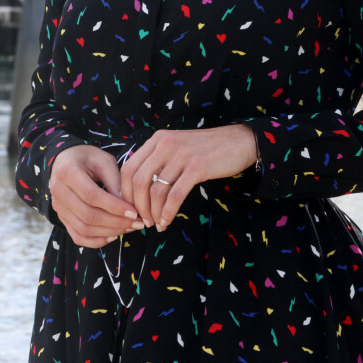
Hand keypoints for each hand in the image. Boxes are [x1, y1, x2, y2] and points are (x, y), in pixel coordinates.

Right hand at [50, 144, 143, 247]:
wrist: (65, 160)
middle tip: (137, 223)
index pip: (92, 196)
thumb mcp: (103, 160)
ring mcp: (58, 208)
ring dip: (109, 232)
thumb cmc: (88, 158)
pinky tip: (113, 236)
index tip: (134, 212)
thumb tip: (128, 206)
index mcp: (68, 172)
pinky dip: (96, 240)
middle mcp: (59, 192)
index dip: (114, 206)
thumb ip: (115, 181)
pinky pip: (77, 236)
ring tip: (129, 228)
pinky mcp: (62, 218)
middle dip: (116, 222)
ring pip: (83, 229)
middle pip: (88, 216)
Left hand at [120, 124, 256, 231]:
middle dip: (137, 206)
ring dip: (153, 212)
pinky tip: (167, 221)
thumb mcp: (177, 148)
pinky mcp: (197, 167)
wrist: (238, 142)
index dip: (124, 192)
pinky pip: (175, 195)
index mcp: (158, 139)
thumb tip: (137, 190)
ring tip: (156, 223)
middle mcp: (166, 144)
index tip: (130, 209)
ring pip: (156, 190)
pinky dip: (168, 212)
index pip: (128, 167)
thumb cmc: (206, 149)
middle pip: (138, 180)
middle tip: (143, 220)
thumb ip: (158, 160)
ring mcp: (181, 155)